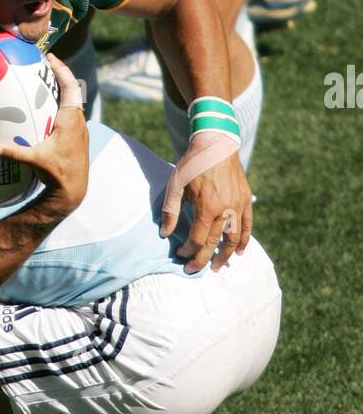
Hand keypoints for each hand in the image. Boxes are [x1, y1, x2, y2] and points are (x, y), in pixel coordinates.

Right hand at [0, 54, 87, 211]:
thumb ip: (14, 153)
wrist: (74, 191)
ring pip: (73, 103)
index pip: (70, 86)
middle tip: (46, 65)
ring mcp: (81, 130)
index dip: (61, 70)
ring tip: (46, 84)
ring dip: (62, 92)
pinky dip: (61, 108)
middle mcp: (79, 121)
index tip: (51, 58)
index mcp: (72, 120)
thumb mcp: (35, 161)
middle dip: (60, 76)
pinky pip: (71, 116)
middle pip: (73, 90)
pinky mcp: (78, 139)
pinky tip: (47, 113)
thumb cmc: (57, 174)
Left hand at [162, 132, 252, 271]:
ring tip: (217, 266)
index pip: (198, 239)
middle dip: (203, 259)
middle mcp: (225, 210)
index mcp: (207, 208)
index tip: (180, 253)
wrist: (216, 144)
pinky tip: (238, 252)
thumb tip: (165, 234)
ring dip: (225, 255)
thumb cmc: (192, 164)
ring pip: (233, 239)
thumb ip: (170, 212)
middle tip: (194, 269)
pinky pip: (247, 226)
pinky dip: (244, 240)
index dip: (188, 250)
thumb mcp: (175, 186)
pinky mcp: (245, 200)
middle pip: (214, 243)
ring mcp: (238, 206)